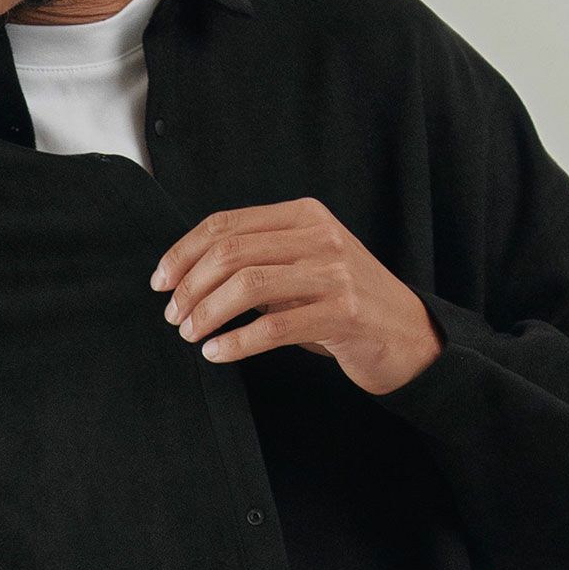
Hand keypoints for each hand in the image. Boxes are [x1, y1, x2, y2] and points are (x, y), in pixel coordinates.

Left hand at [148, 197, 444, 394]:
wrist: (408, 336)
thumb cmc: (343, 305)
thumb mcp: (301, 269)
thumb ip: (258, 260)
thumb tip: (185, 276)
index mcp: (303, 216)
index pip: (226, 224)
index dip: (183, 252)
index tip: (160, 282)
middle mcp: (319, 236)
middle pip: (231, 252)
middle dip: (190, 286)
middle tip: (173, 317)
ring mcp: (334, 273)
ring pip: (247, 285)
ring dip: (207, 313)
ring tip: (190, 335)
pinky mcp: (343, 312)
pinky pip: (273, 327)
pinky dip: (236, 342)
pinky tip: (216, 353)